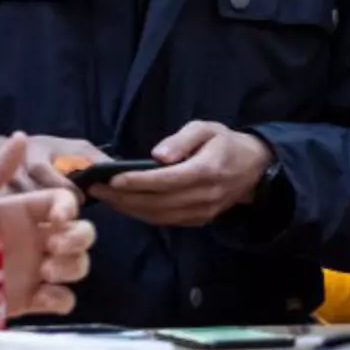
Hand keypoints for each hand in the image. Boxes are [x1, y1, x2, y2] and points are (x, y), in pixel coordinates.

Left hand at [0, 133, 94, 325]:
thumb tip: (21, 135)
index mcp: (21, 211)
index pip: (63, 203)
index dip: (69, 208)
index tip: (57, 218)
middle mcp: (34, 239)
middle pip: (80, 235)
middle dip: (79, 238)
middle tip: (54, 246)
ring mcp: (33, 271)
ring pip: (76, 266)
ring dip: (72, 267)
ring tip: (45, 272)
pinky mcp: (28, 301)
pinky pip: (61, 301)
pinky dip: (62, 299)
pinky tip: (44, 295)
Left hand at [90, 121, 274, 227]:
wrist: (253, 169)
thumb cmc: (225, 143)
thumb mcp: (206, 129)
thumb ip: (182, 140)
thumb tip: (157, 155)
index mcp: (206, 171)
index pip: (166, 180)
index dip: (138, 181)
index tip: (113, 178)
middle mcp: (203, 196)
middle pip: (157, 202)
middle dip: (123, 197)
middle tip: (96, 188)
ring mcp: (201, 212)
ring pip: (158, 216)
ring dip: (128, 209)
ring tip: (104, 197)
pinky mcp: (198, 220)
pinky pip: (165, 221)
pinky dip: (142, 215)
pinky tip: (124, 205)